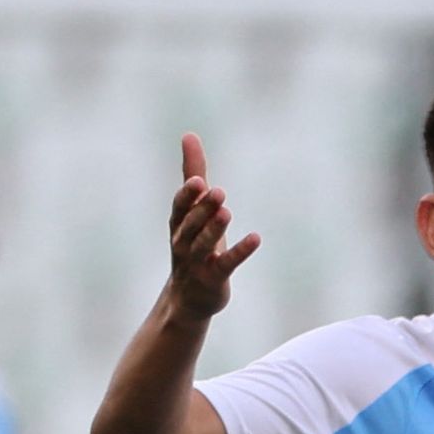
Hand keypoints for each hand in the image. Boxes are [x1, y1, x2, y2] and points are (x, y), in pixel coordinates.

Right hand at [164, 133, 259, 319]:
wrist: (188, 298)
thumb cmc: (193, 244)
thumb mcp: (193, 208)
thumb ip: (192, 172)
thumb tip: (189, 135)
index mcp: (179, 224)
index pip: (179, 207)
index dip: (187, 195)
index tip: (197, 180)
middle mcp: (184, 242)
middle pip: (191, 225)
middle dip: (202, 209)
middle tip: (218, 192)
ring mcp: (197, 263)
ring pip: (203, 245)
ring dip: (214, 229)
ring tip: (227, 212)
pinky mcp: (214, 279)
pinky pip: (226, 264)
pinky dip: (240, 252)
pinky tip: (255, 238)